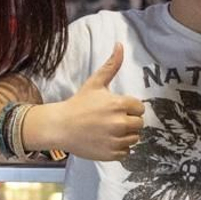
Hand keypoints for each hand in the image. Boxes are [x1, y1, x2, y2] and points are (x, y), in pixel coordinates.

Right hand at [29, 43, 143, 160]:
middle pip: (139, 124)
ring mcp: (116, 140)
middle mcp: (120, 123)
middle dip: (129, 122)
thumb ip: (111, 65)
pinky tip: (106, 141)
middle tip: (112, 121)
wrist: (60, 127)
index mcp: (120, 104)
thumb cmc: (78, 104)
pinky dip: (119, 149)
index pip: (140, 108)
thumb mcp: (95, 83)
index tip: (117, 109)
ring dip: (125, 136)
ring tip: (109, 131)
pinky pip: (126, 153)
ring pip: (134, 139)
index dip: (130, 108)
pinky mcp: (111, 154)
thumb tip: (120, 45)